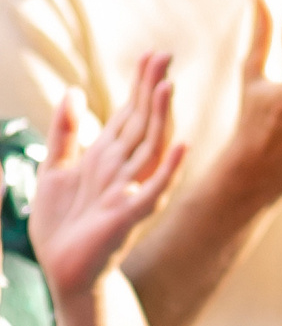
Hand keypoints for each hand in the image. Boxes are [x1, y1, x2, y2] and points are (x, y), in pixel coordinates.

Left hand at [30, 56, 185, 300]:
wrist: (63, 271)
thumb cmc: (63, 226)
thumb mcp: (54, 169)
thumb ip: (66, 132)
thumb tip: (74, 92)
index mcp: (106, 157)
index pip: (128, 113)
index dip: (139, 84)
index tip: (153, 54)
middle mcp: (122, 170)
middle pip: (141, 122)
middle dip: (151, 89)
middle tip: (165, 55)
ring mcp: (129, 191)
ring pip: (149, 147)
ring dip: (161, 117)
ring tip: (168, 86)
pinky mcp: (129, 216)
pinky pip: (154, 188)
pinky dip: (169, 167)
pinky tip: (182, 145)